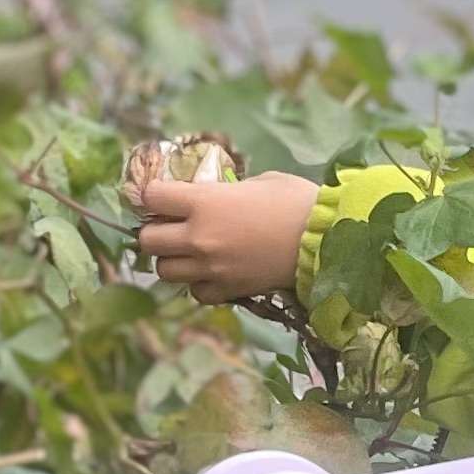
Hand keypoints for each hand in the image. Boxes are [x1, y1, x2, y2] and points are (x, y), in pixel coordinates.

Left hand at [135, 171, 317, 302]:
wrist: (325, 241)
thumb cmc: (296, 201)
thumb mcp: (258, 182)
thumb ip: (227, 191)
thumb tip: (215, 197)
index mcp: (203, 202)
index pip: (151, 197)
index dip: (154, 195)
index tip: (164, 197)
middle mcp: (198, 237)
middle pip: (148, 240)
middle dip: (156, 232)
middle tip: (172, 227)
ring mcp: (210, 268)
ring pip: (163, 271)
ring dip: (173, 260)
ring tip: (190, 252)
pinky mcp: (227, 290)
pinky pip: (194, 292)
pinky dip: (198, 283)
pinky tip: (212, 272)